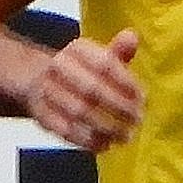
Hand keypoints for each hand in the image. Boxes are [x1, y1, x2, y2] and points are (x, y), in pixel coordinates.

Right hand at [27, 30, 144, 151]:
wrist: (39, 82)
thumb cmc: (82, 72)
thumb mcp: (100, 57)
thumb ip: (118, 51)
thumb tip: (132, 37)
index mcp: (77, 49)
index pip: (104, 64)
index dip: (126, 83)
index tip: (143, 99)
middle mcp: (59, 67)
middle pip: (92, 89)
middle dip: (119, 107)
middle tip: (137, 121)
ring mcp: (47, 92)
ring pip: (79, 112)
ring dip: (106, 127)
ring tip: (125, 136)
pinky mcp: (41, 115)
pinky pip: (66, 131)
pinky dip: (88, 140)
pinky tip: (105, 144)